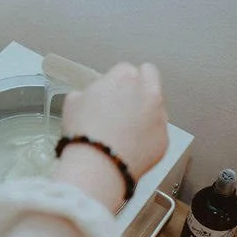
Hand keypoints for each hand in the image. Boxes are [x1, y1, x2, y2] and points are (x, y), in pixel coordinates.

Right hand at [53, 63, 168, 209]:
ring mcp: (159, 116)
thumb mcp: (72, 103)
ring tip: (125, 129)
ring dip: (144, 111)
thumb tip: (89, 97)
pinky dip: (147, 136)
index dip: (115, 81)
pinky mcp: (164, 139)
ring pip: (155, 106)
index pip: (125, 69)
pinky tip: (129, 145)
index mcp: (124, 77)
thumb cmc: (84, 134)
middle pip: (149, 77)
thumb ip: (88, 92)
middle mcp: (147, 92)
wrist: (98, 166)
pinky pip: (157, 132)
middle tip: (124, 101)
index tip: (110, 91)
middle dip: (139, 85)